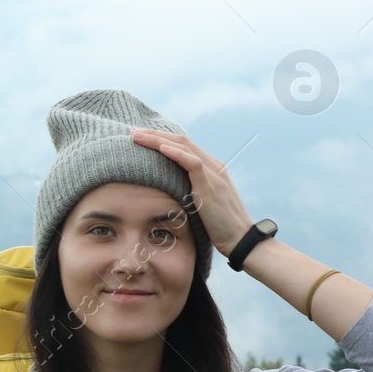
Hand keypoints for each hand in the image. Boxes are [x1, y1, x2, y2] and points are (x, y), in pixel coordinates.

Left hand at [129, 128, 253, 255]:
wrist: (239, 239)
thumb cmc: (218, 226)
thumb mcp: (201, 204)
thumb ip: (189, 192)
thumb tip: (167, 193)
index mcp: (211, 168)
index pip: (184, 146)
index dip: (161, 139)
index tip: (140, 137)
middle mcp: (213, 166)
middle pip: (182, 141)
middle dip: (155, 134)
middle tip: (133, 132)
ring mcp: (214, 174)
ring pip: (184, 147)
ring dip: (158, 139)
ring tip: (137, 136)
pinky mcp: (211, 185)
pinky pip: (193, 163)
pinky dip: (176, 153)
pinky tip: (160, 148)